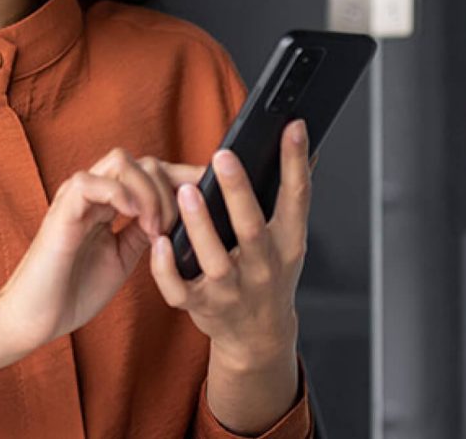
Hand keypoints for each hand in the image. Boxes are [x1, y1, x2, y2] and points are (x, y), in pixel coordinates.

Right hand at [0, 148, 181, 353]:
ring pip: (121, 162)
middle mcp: (92, 193)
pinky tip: (135, 219)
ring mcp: (76, 197)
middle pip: (142, 162)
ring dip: (149, 192)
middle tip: (176, 225)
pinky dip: (120, 194)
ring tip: (155, 227)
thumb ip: (143, 232)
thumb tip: (179, 216)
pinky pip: (93, 182)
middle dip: (171, 187)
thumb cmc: (74, 291)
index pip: (150, 173)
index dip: (183, 177)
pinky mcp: (62, 210)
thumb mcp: (122, 258)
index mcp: (107, 203)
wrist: (35, 318)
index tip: (213, 191)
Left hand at [147, 120, 310, 369]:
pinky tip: (160, 242)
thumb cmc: (270, 276)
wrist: (258, 337)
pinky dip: (168, 268)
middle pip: (251, 227)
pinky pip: (179, 288)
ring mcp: (231, 290)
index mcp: (288, 244)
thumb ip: (291, 201)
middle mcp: (262, 267)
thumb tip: (304, 148)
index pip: (297, 198)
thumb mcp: (290, 242)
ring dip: (200, 225)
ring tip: (185, 192)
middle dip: (238, 192)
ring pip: (214, 258)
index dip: (296, 162)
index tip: (292, 127)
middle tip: (223, 157)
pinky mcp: (201, 306)